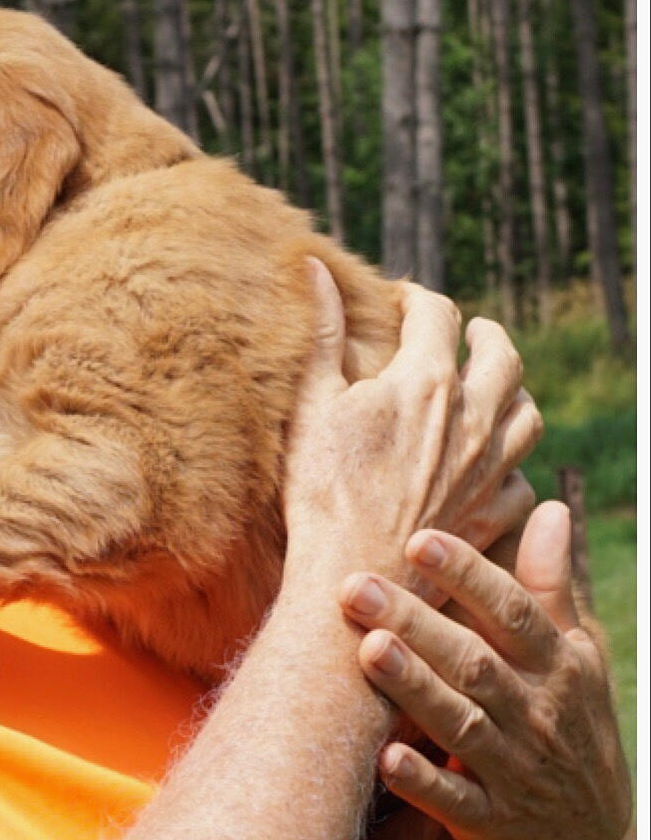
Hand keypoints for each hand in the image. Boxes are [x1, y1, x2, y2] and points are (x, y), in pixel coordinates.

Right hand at [281, 267, 542, 583]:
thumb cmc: (321, 487)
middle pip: (503, 356)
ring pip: (528, 413)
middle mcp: (472, 418)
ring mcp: (491, 468)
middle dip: (485, 334)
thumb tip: (314, 267)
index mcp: (426, 381)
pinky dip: (512, 462)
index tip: (401, 300)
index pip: (437, 313)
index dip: (417, 298)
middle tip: (469, 330)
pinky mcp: (495, 512)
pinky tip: (490, 461)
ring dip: (511, 392)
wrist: (353, 572)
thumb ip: (322, 329)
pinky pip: (523, 477)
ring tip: (492, 387)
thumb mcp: (313, 400)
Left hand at [340, 500, 633, 839]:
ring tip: (367, 650)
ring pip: (461, 726)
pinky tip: (384, 756)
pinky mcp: (491, 821)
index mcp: (557, 668)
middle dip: (416, 623)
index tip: (420, 539)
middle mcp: (536, 715)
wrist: (594, 834)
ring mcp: (515, 770)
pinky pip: (454, 801)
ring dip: (415, 689)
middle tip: (355, 586)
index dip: (470, 576)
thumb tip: (547, 507)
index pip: (513, 613)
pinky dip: (422, 781)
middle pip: (474, 662)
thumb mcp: (576, 656)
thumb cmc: (569, 720)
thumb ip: (550, 586)